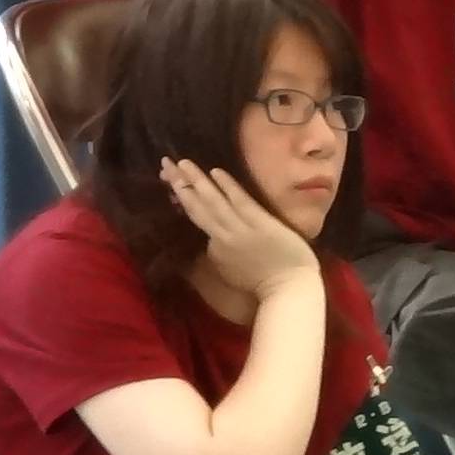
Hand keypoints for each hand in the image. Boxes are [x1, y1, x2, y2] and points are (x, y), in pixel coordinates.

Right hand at [161, 157, 319, 305]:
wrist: (288, 292)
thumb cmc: (264, 285)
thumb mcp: (231, 273)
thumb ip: (219, 254)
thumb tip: (211, 241)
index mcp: (215, 249)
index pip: (196, 219)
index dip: (182, 199)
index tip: (172, 184)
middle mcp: (222, 237)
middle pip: (196, 207)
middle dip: (179, 184)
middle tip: (165, 164)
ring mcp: (241, 229)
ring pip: (213, 202)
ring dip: (196, 181)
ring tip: (182, 163)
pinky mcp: (260, 223)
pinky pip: (240, 201)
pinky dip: (227, 186)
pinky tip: (216, 172)